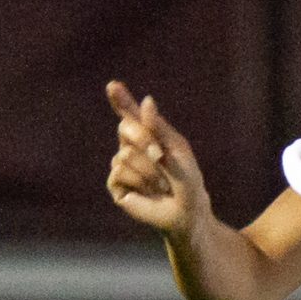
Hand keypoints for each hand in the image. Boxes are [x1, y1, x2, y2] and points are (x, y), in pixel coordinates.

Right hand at [105, 81, 209, 235]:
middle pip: (125, 128)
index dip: (121, 100)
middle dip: (144, 140)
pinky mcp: (116, 184)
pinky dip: (139, 181)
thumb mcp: (177, 151)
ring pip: (125, 154)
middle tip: (161, 156)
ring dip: (149, 170)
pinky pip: (120, 173)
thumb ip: (159, 128)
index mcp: (149, 135)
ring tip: (163, 184)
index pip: (130, 114)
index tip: (113, 86)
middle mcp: (132, 146)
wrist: (187, 213)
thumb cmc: (187, 181)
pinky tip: (149, 192)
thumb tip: (146, 101)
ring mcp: (122, 164)